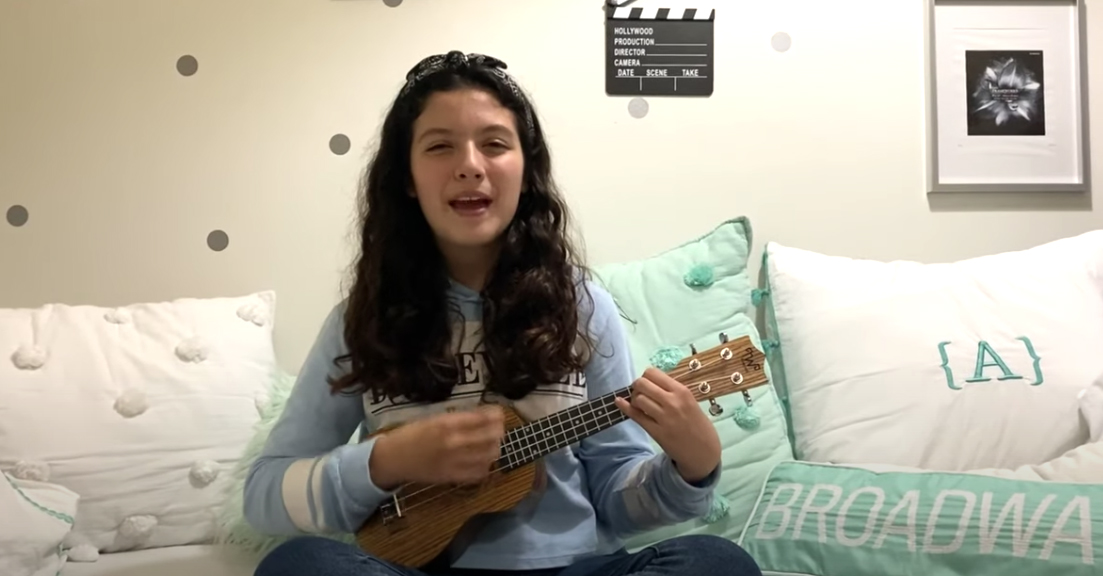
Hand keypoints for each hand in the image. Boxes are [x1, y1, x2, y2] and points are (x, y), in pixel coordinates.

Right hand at [370, 405, 505, 488]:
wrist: (393, 459)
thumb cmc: (412, 435)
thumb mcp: (433, 419)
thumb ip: (457, 418)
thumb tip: (481, 415)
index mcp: (447, 424)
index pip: (481, 418)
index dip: (495, 415)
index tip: (499, 414)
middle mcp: (453, 442)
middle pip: (490, 436)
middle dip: (498, 431)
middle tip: (499, 429)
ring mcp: (455, 461)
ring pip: (488, 455)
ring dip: (494, 448)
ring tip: (493, 445)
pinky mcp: (453, 477)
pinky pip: (479, 473)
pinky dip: (486, 466)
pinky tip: (483, 461)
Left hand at [614, 367, 720, 483]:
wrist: (703, 451)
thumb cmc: (698, 424)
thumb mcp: (690, 401)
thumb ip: (672, 391)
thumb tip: (651, 382)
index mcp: (682, 391)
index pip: (653, 373)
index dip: (646, 377)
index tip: (648, 384)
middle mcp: (672, 402)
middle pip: (642, 383)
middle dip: (637, 386)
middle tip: (640, 393)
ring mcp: (664, 417)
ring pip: (637, 398)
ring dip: (634, 399)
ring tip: (639, 404)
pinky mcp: (656, 432)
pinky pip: (635, 416)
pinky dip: (625, 407)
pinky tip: (619, 402)